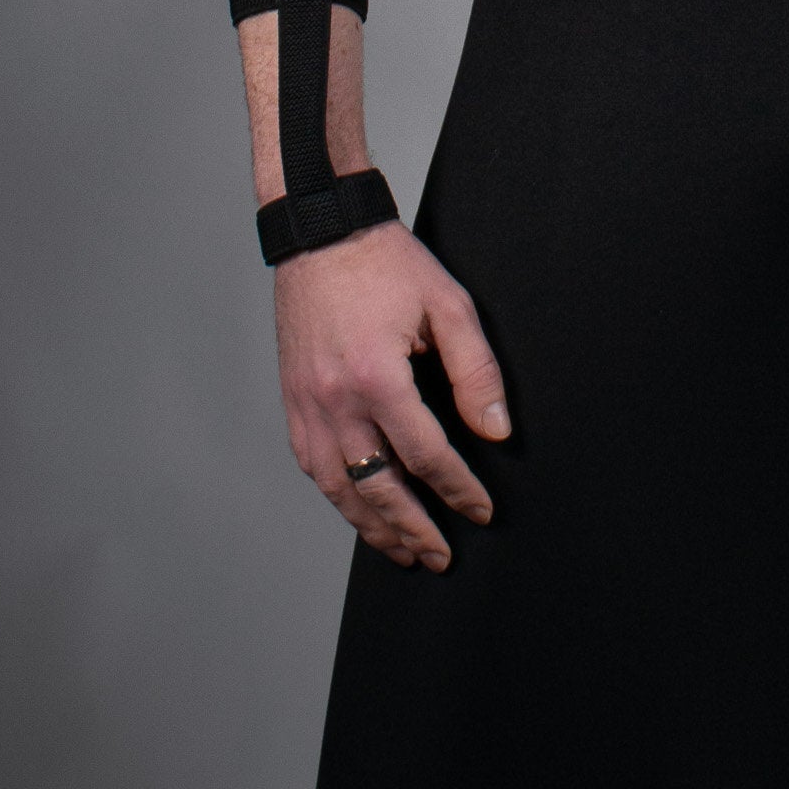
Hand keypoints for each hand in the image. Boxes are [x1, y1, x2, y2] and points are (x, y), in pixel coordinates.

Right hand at [274, 220, 510, 571]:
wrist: (322, 232)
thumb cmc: (386, 263)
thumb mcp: (448, 304)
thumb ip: (476, 371)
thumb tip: (496, 431)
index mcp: (378, 376)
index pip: (426, 455)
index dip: (458, 489)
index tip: (480, 511)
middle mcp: (335, 400)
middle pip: (378, 487)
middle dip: (413, 529)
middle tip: (440, 556)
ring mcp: (307, 404)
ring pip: (339, 487)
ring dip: (371, 526)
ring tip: (402, 550)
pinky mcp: (292, 400)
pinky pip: (312, 465)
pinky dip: (337, 495)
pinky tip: (357, 508)